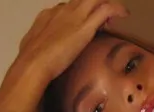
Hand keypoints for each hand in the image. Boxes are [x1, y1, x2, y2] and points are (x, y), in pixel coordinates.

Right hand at [15, 0, 129, 81]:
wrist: (33, 64)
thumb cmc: (30, 62)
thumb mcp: (31, 49)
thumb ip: (39, 47)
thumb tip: (39, 54)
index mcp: (49, 15)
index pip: (68, 7)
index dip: (80, 13)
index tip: (87, 22)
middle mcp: (62, 11)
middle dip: (95, 4)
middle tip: (105, 17)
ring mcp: (74, 17)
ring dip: (108, 3)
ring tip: (117, 14)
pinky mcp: (85, 27)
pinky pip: (106, 9)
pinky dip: (117, 9)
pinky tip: (124, 15)